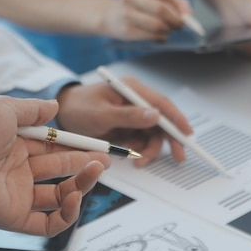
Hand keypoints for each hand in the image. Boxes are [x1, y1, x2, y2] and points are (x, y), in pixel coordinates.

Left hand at [0, 96, 110, 236]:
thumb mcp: (7, 108)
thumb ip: (34, 109)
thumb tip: (56, 106)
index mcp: (18, 149)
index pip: (57, 151)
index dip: (79, 150)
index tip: (100, 148)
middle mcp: (20, 173)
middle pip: (62, 174)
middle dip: (86, 167)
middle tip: (105, 162)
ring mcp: (18, 196)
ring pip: (60, 198)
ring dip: (82, 186)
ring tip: (95, 172)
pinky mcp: (13, 217)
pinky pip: (47, 224)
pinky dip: (67, 215)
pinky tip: (76, 198)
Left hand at [55, 80, 193, 166]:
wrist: (63, 114)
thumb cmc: (79, 108)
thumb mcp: (101, 114)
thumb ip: (128, 116)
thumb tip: (156, 115)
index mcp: (132, 90)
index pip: (161, 103)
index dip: (177, 119)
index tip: (187, 134)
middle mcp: (136, 100)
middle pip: (162, 119)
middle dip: (170, 139)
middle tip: (178, 157)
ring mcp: (133, 113)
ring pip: (154, 133)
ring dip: (151, 148)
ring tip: (140, 161)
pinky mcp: (129, 125)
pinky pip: (143, 139)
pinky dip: (141, 149)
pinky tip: (133, 155)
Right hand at [100, 0, 188, 40]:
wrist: (111, 16)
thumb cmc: (139, 6)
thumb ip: (175, 2)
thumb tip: (188, 14)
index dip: (176, 3)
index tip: (183, 13)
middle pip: (161, 8)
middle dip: (176, 20)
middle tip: (180, 25)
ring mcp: (127, 14)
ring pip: (157, 24)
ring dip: (168, 30)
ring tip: (168, 31)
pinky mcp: (126, 30)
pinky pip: (151, 36)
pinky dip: (161, 38)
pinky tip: (161, 37)